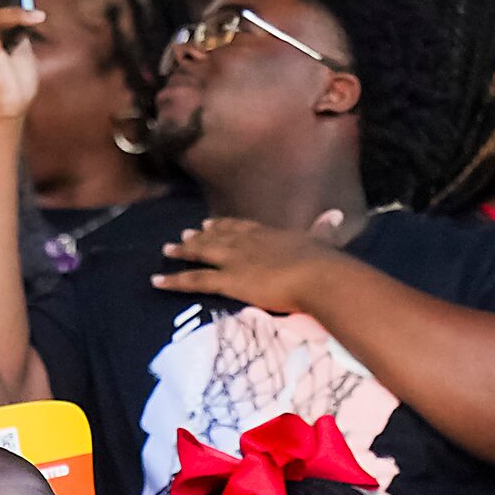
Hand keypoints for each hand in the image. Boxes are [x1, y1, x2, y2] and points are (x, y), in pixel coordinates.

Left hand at [152, 213, 348, 314]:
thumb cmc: (324, 263)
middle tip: (183, 235)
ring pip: (202, 253)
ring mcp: (235, 259)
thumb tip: (338, 214)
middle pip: (217, 236)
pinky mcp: (227, 280)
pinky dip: (174, 279)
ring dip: (183, 251)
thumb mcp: (324, 240)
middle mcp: (247, 241)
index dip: (225, 225)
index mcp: (269, 233)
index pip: (241, 226)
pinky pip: (194, 279)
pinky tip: (157, 280)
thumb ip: (325, 228)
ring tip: (167, 250)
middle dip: (199, 236)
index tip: (211, 223)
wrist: (317, 276)